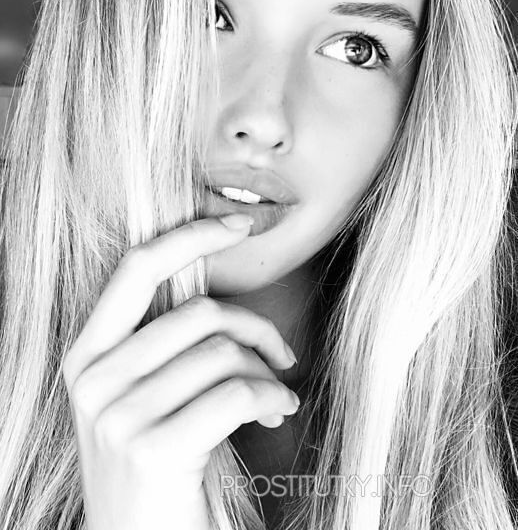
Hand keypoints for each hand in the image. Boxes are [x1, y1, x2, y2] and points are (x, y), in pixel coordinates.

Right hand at [62, 214, 298, 529]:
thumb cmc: (160, 460)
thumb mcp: (145, 393)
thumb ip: (166, 342)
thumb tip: (221, 296)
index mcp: (87, 354)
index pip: (137, 267)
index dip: (190, 236)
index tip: (238, 224)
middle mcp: (93, 379)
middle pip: (199, 313)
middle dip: (256, 327)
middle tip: (281, 353)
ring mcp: (117, 416)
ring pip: (222, 353)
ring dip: (267, 370)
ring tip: (276, 394)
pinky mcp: (152, 450)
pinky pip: (236, 392)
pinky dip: (271, 396)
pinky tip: (276, 412)